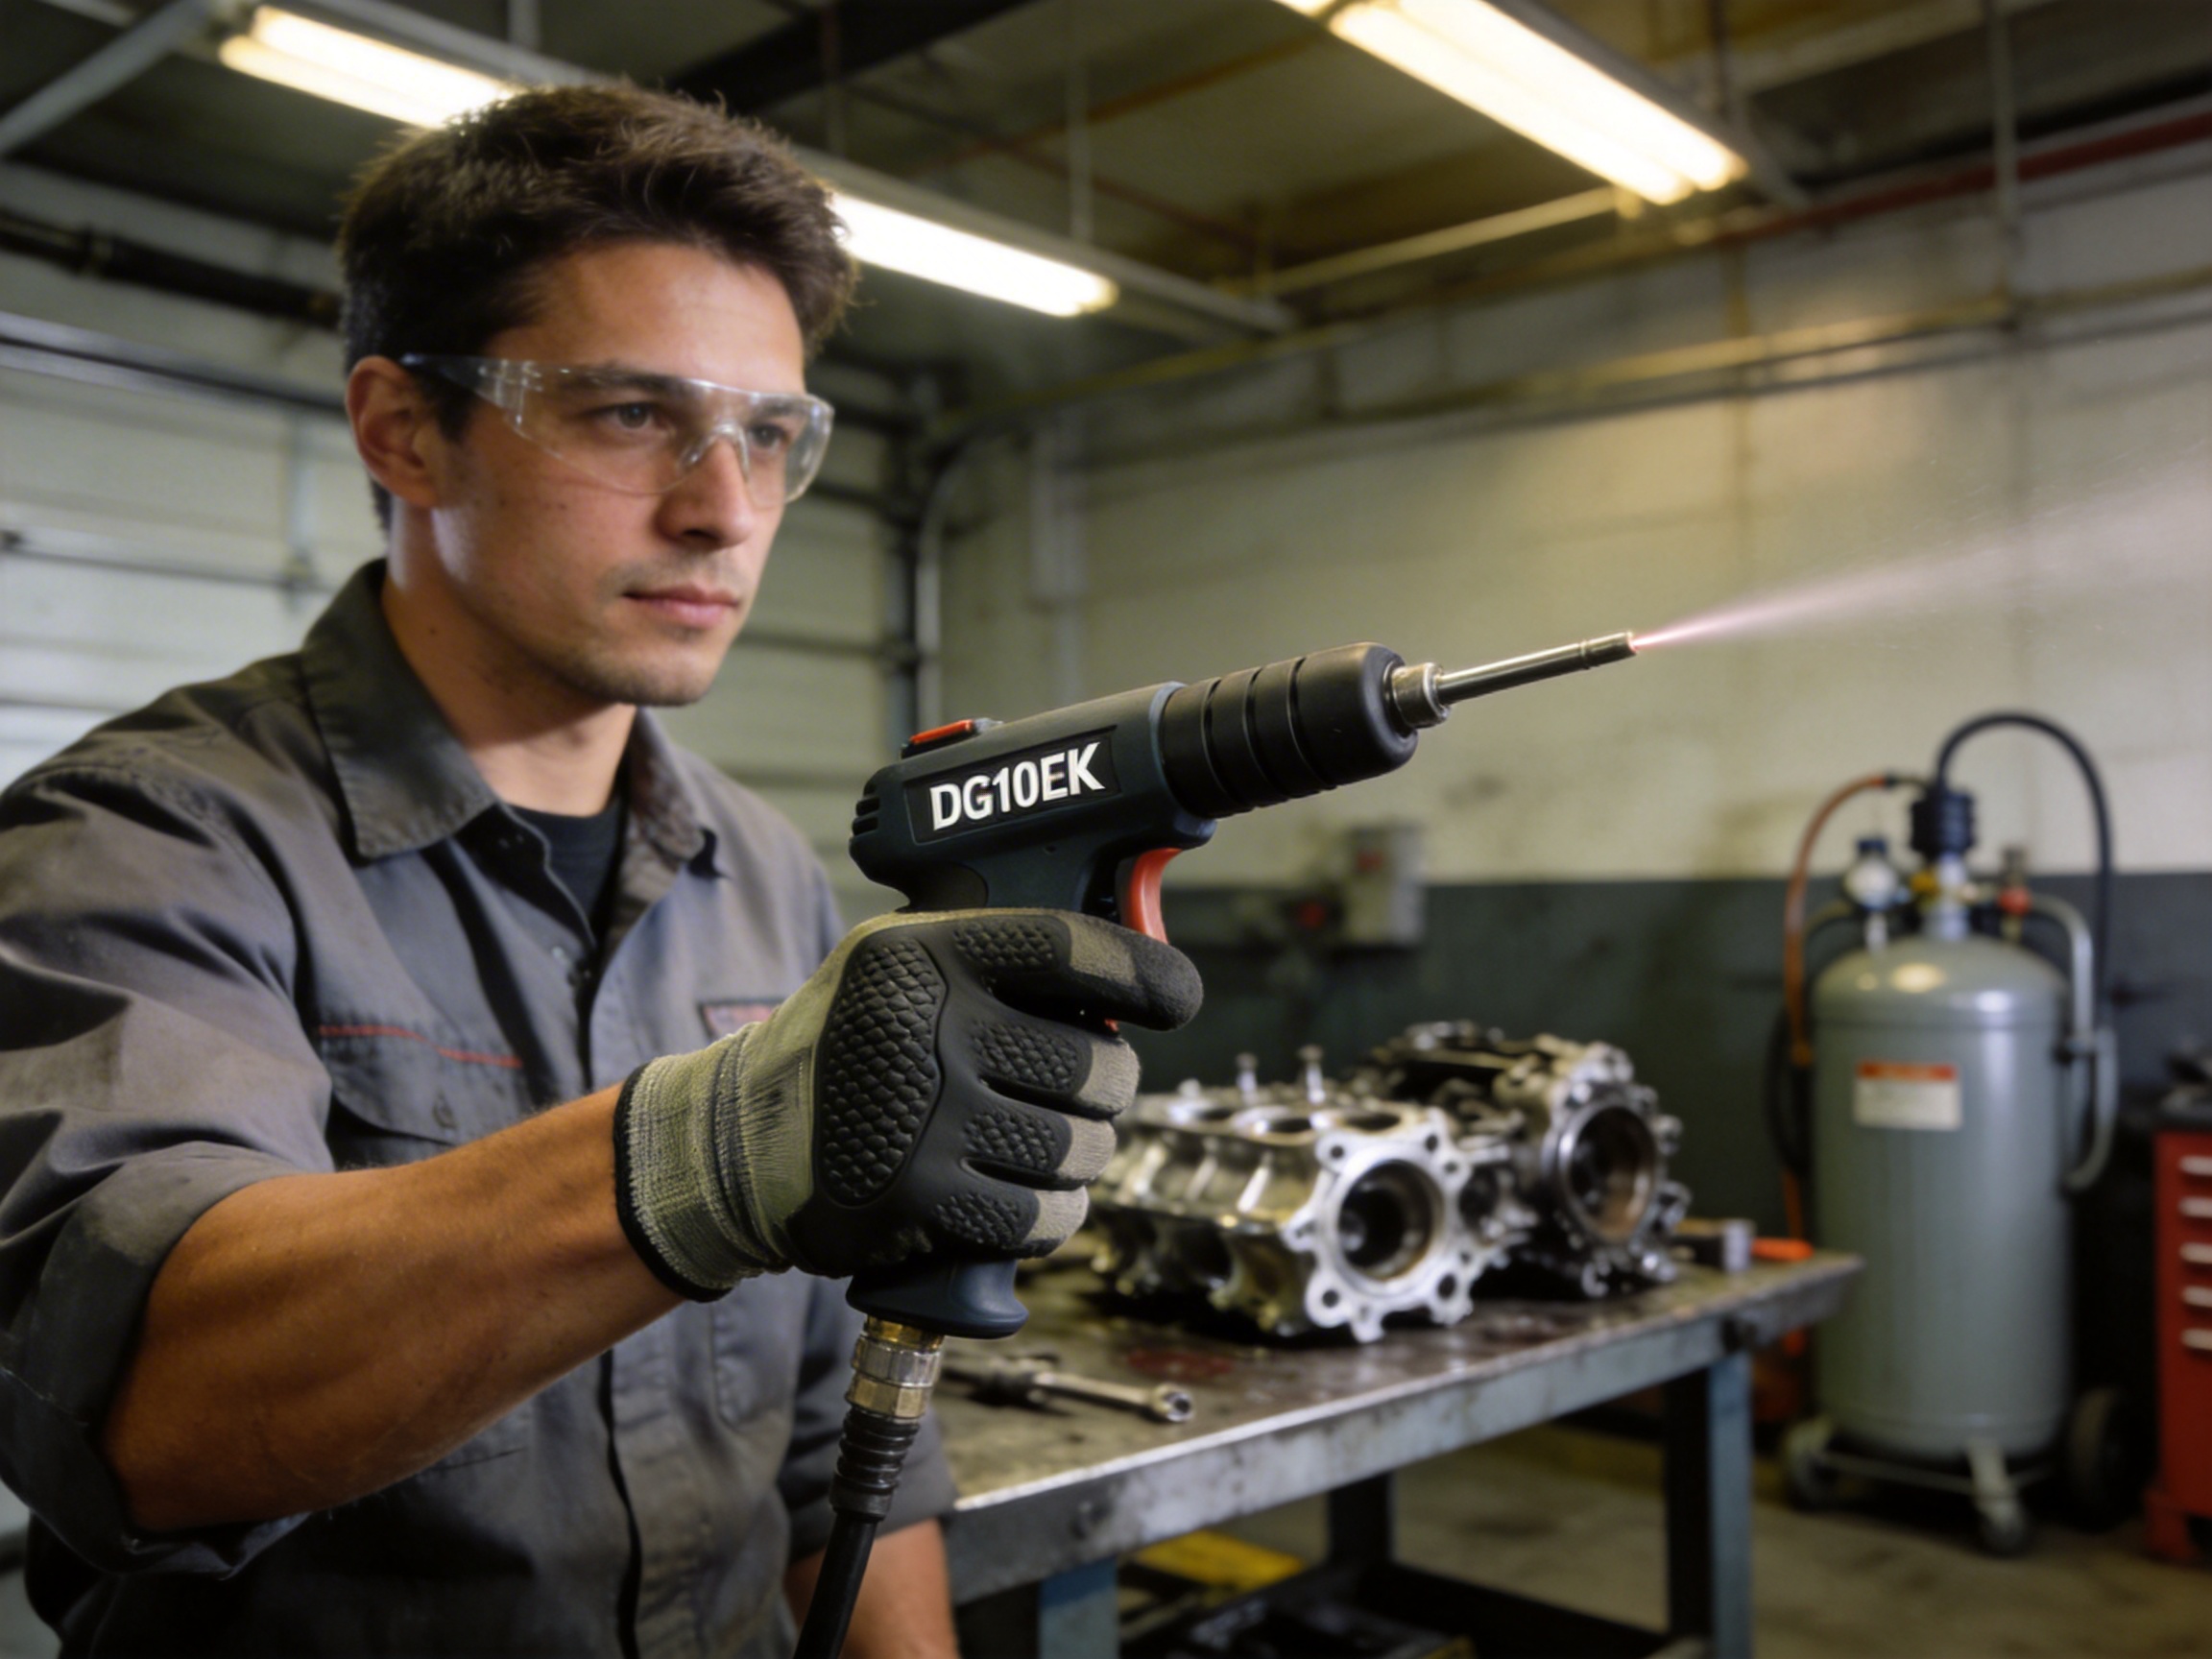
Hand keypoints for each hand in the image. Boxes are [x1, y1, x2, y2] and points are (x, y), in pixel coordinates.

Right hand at [614, 910, 1200, 1293]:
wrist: (745, 1143)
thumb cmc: (852, 1049)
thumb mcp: (900, 967)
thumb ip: (995, 961)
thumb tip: (1130, 980)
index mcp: (925, 954)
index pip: (1067, 947)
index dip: (1142, 973)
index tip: (1175, 998)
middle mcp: (924, 1026)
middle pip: (1092, 1062)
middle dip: (1107, 1088)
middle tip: (1081, 1092)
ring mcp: (922, 1115)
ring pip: (1078, 1146)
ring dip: (1083, 1158)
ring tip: (1050, 1147)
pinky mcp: (918, 1197)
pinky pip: (1041, 1216)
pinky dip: (1053, 1216)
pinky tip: (1030, 1199)